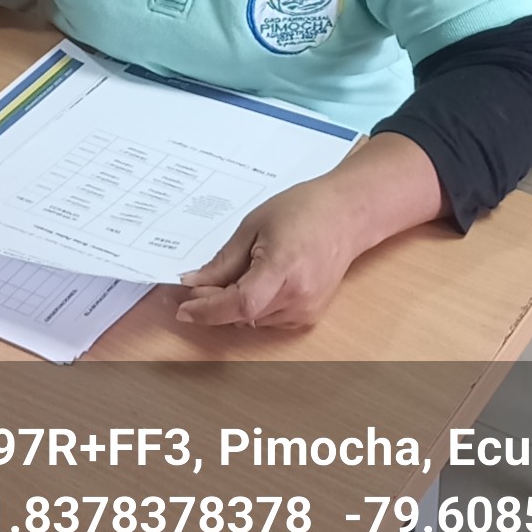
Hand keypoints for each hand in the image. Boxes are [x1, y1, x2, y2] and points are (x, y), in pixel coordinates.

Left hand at [176, 176, 360, 329]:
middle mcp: (298, 296)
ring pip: (252, 321)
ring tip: (235, 274)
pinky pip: (268, 319)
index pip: (240, 303)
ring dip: (234, 306)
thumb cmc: (303, 210)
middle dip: (214, 303)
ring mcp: (306, 310)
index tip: (184, 308)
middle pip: (242, 315)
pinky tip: (257, 282)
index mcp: (284, 267)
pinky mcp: (309, 317)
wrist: (346, 216)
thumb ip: (224, 261)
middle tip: (200, 284)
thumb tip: (193, 282)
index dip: (208, 310)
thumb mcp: (254, 225)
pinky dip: (253, 308)